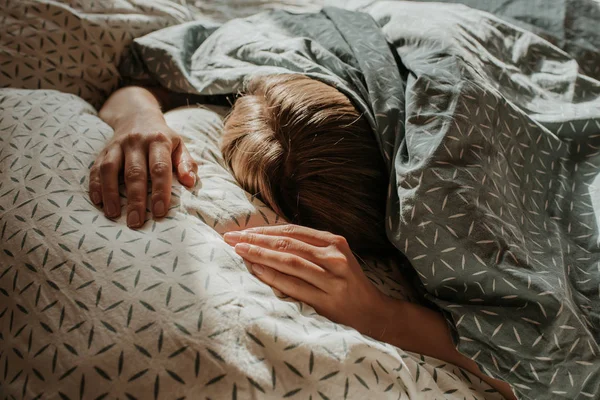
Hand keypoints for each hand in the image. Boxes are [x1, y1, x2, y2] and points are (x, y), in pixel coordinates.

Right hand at [89, 112, 197, 227]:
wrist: (137, 115)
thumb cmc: (163, 138)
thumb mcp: (179, 146)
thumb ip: (186, 164)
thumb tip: (190, 182)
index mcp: (159, 140)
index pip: (159, 168)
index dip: (160, 191)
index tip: (160, 212)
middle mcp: (136, 141)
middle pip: (134, 172)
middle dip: (136, 199)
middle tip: (136, 222)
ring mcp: (117, 145)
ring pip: (110, 169)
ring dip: (111, 193)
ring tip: (113, 214)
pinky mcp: (103, 150)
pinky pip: (95, 168)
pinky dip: (95, 185)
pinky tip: (97, 202)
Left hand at [223, 224, 394, 336]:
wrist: (372, 313)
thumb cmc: (346, 283)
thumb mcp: (334, 258)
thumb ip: (308, 247)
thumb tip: (268, 239)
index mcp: (334, 242)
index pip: (292, 230)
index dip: (265, 229)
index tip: (243, 230)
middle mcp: (334, 256)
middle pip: (287, 243)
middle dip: (255, 238)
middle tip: (231, 237)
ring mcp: (331, 278)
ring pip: (288, 261)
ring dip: (259, 254)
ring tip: (238, 249)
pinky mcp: (327, 299)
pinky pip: (292, 285)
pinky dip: (271, 275)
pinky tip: (255, 268)